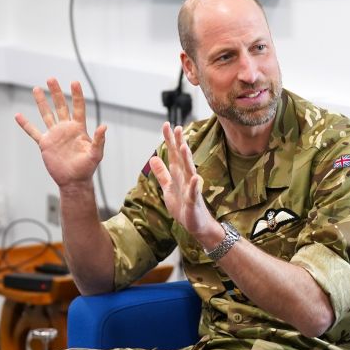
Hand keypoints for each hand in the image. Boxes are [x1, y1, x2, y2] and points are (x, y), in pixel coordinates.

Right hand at [15, 78, 106, 189]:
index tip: (74, 82)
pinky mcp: (45, 144)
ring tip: (36, 88)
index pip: (78, 108)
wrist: (73, 181)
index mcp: (78, 129)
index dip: (76, 95)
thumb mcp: (95, 154)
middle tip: (51, 79)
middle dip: (56, 93)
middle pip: (61, 106)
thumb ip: (99, 140)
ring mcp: (55, 135)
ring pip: (46, 115)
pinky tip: (18, 116)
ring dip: (41, 102)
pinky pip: (33, 132)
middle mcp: (66, 129)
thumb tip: (103, 126)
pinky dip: (26, 124)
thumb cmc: (87, 168)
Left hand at [149, 122, 215, 237]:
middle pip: (182, 158)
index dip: (170, 140)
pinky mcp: (194, 201)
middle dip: (179, 143)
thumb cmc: (183, 206)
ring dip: (187, 160)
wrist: (196, 224)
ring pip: (189, 172)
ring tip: (184, 147)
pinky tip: (195, 178)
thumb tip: (153, 157)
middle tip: (177, 127)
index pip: (173, 154)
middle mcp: (186, 178)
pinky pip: (194, 193)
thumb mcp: (168, 188)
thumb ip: (162, 173)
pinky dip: (194, 186)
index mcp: (178, 174)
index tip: (167, 125)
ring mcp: (191, 189)